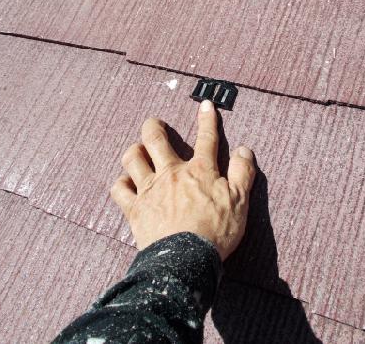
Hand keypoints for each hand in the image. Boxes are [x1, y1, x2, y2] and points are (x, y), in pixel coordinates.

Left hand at [110, 99, 255, 260]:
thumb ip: (242, 173)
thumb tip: (244, 150)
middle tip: (155, 124)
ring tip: (138, 151)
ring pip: (132, 158)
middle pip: (155, 139)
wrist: (185, 260)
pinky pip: (120, 189)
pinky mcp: (135, 209)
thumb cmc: (216, 232)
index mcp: (200, 171)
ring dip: (135, 151)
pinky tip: (126, 183)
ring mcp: (150, 190)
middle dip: (154, 126)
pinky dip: (122, 183)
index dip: (207, 119)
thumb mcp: (240, 201)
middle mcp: (171, 173)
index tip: (205, 105)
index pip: (207, 138)